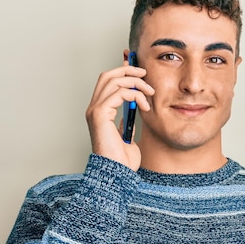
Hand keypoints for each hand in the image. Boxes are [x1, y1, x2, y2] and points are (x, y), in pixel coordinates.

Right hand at [85, 50, 154, 170]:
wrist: (118, 173)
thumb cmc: (122, 161)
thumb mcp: (127, 136)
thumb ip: (126, 122)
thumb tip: (131, 113)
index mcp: (99, 112)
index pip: (107, 82)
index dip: (122, 72)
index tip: (139, 71)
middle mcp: (94, 109)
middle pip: (107, 76)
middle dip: (128, 70)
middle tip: (145, 74)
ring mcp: (95, 111)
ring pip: (114, 81)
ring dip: (136, 83)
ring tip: (150, 93)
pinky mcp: (100, 114)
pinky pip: (119, 93)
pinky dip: (135, 96)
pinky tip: (145, 107)